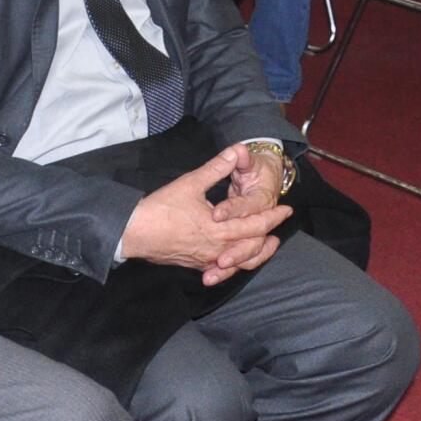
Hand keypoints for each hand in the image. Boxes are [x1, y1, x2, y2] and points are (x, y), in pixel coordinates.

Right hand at [119, 146, 291, 284]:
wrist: (133, 233)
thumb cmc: (160, 209)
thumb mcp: (190, 184)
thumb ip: (215, 168)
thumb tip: (234, 151)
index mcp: (220, 229)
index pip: (256, 225)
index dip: (273, 217)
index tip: (286, 210)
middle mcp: (217, 249)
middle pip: (253, 246)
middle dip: (270, 235)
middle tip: (280, 224)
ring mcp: (206, 260)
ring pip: (241, 262)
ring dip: (257, 253)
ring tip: (266, 245)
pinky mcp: (195, 265)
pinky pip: (223, 269)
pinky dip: (235, 264)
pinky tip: (236, 259)